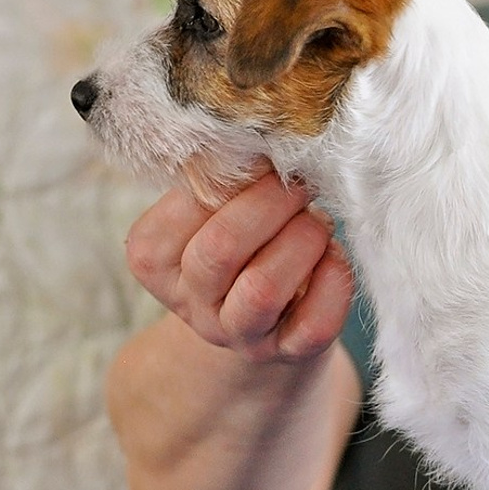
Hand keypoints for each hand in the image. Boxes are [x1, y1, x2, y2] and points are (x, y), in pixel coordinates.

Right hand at [123, 165, 353, 363]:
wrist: (267, 319)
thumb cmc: (240, 243)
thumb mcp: (212, 212)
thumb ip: (220, 180)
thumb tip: (258, 135)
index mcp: (154, 259)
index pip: (184, 211)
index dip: (234, 178)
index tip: (266, 159)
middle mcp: (191, 303)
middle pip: (221, 248)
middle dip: (271, 204)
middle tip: (300, 184)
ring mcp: (238, 335)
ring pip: (263, 288)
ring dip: (303, 240)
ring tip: (318, 221)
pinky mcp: (289, 353)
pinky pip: (314, 324)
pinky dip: (334, 280)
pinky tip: (334, 258)